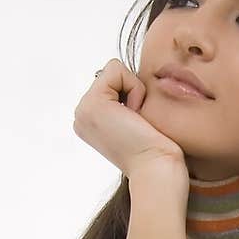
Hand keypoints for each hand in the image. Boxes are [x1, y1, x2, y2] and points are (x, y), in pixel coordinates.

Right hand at [73, 59, 186, 178]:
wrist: (156, 168)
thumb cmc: (155, 151)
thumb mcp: (135, 121)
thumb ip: (124, 101)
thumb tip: (129, 86)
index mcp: (90, 120)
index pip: (112, 83)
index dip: (133, 95)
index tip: (137, 125)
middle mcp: (82, 115)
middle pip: (112, 75)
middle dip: (132, 91)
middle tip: (137, 123)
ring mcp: (83, 110)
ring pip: (114, 71)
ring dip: (134, 91)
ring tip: (136, 121)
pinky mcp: (93, 104)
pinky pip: (117, 70)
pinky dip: (135, 89)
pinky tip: (135, 116)